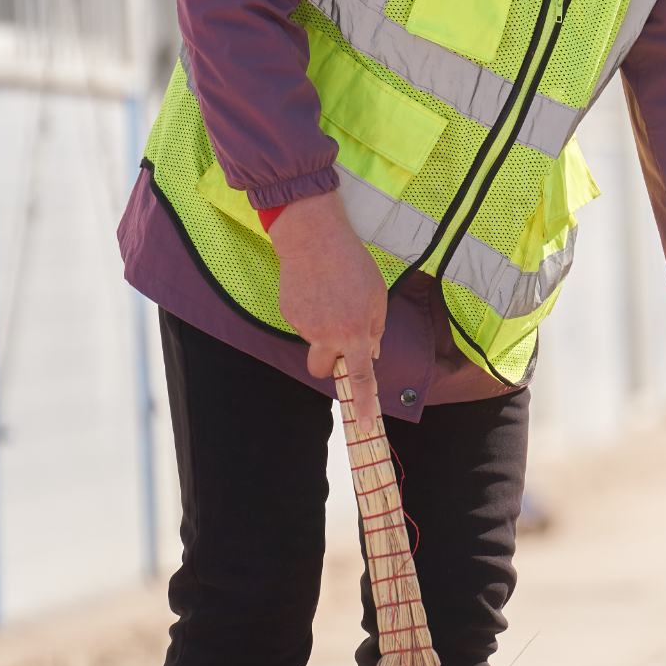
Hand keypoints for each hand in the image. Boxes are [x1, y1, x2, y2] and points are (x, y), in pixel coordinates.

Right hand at [271, 190, 386, 429]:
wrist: (314, 239)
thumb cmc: (352, 265)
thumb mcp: (377, 296)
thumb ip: (375, 329)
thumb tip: (370, 354)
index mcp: (354, 333)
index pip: (360, 379)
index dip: (362, 404)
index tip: (364, 426)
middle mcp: (327, 335)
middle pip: (323, 371)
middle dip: (330, 365)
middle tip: (338, 342)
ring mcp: (304, 326)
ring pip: (314, 340)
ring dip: (323, 328)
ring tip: (330, 295)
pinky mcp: (288, 314)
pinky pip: (303, 322)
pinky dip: (310, 311)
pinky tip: (316, 289)